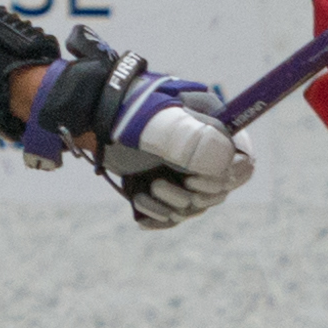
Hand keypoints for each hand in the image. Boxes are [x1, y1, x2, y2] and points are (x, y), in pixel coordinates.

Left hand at [23, 33, 256, 228]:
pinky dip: (159, 216)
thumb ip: (189, 139)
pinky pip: (175, 213)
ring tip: (144, 190)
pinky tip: (139, 207)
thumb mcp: (152, 122)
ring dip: (170, 207)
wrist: (85, 117)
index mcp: (213, 124)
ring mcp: (185, 166)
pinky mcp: (166, 182)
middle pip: (220, 189)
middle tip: (158, 184)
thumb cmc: (120, 112)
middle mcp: (205, 147)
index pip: (242, 160)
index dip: (224, 178)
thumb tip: (226, 162)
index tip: (191, 180)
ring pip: (197, 205)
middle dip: (190, 196)